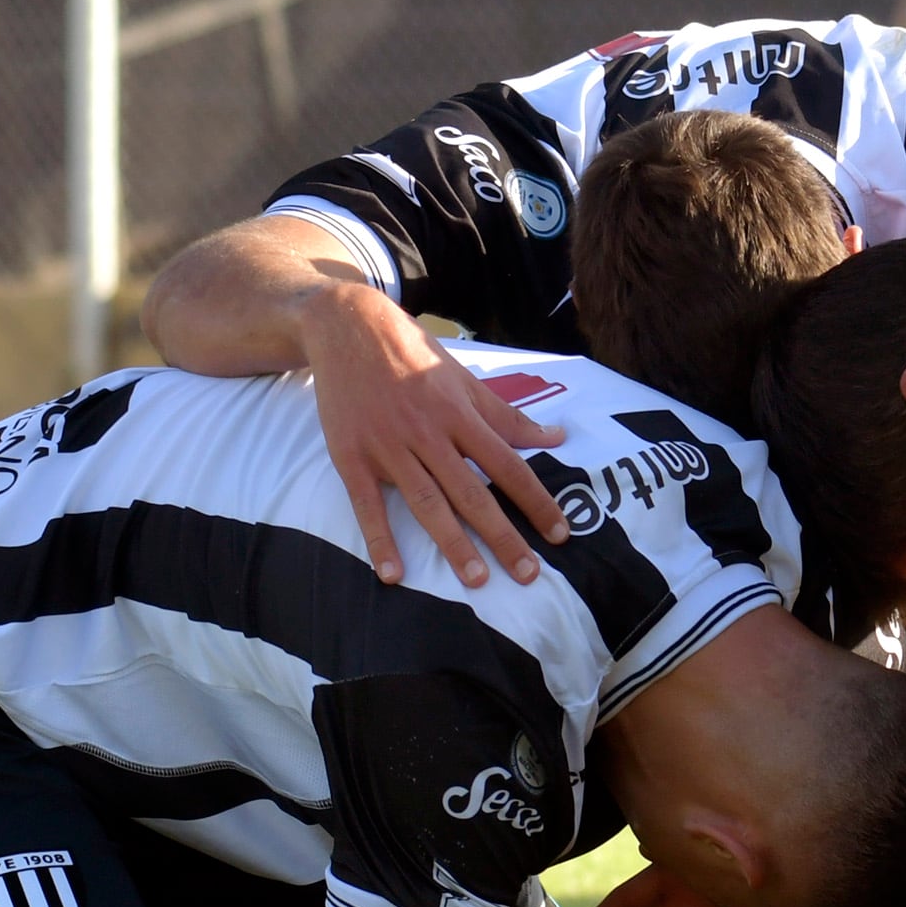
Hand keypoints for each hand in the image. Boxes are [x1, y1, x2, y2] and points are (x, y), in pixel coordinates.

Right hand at [295, 284, 568, 587]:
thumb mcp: (463, 377)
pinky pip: (368, 505)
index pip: (508, 465)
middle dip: (502, 536)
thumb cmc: (412, 353)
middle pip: (472, 492)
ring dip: (452, 544)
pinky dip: (380, 539)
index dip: (536, 501)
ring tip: (477, 580)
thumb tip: (556, 436)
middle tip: (528, 575)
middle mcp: (427, 433)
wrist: (346, 327)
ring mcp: (388, 447)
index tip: (559, 534)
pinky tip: (394, 573)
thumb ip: (506, 415)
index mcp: (459, 414)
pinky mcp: (351, 456)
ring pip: (427, 503)